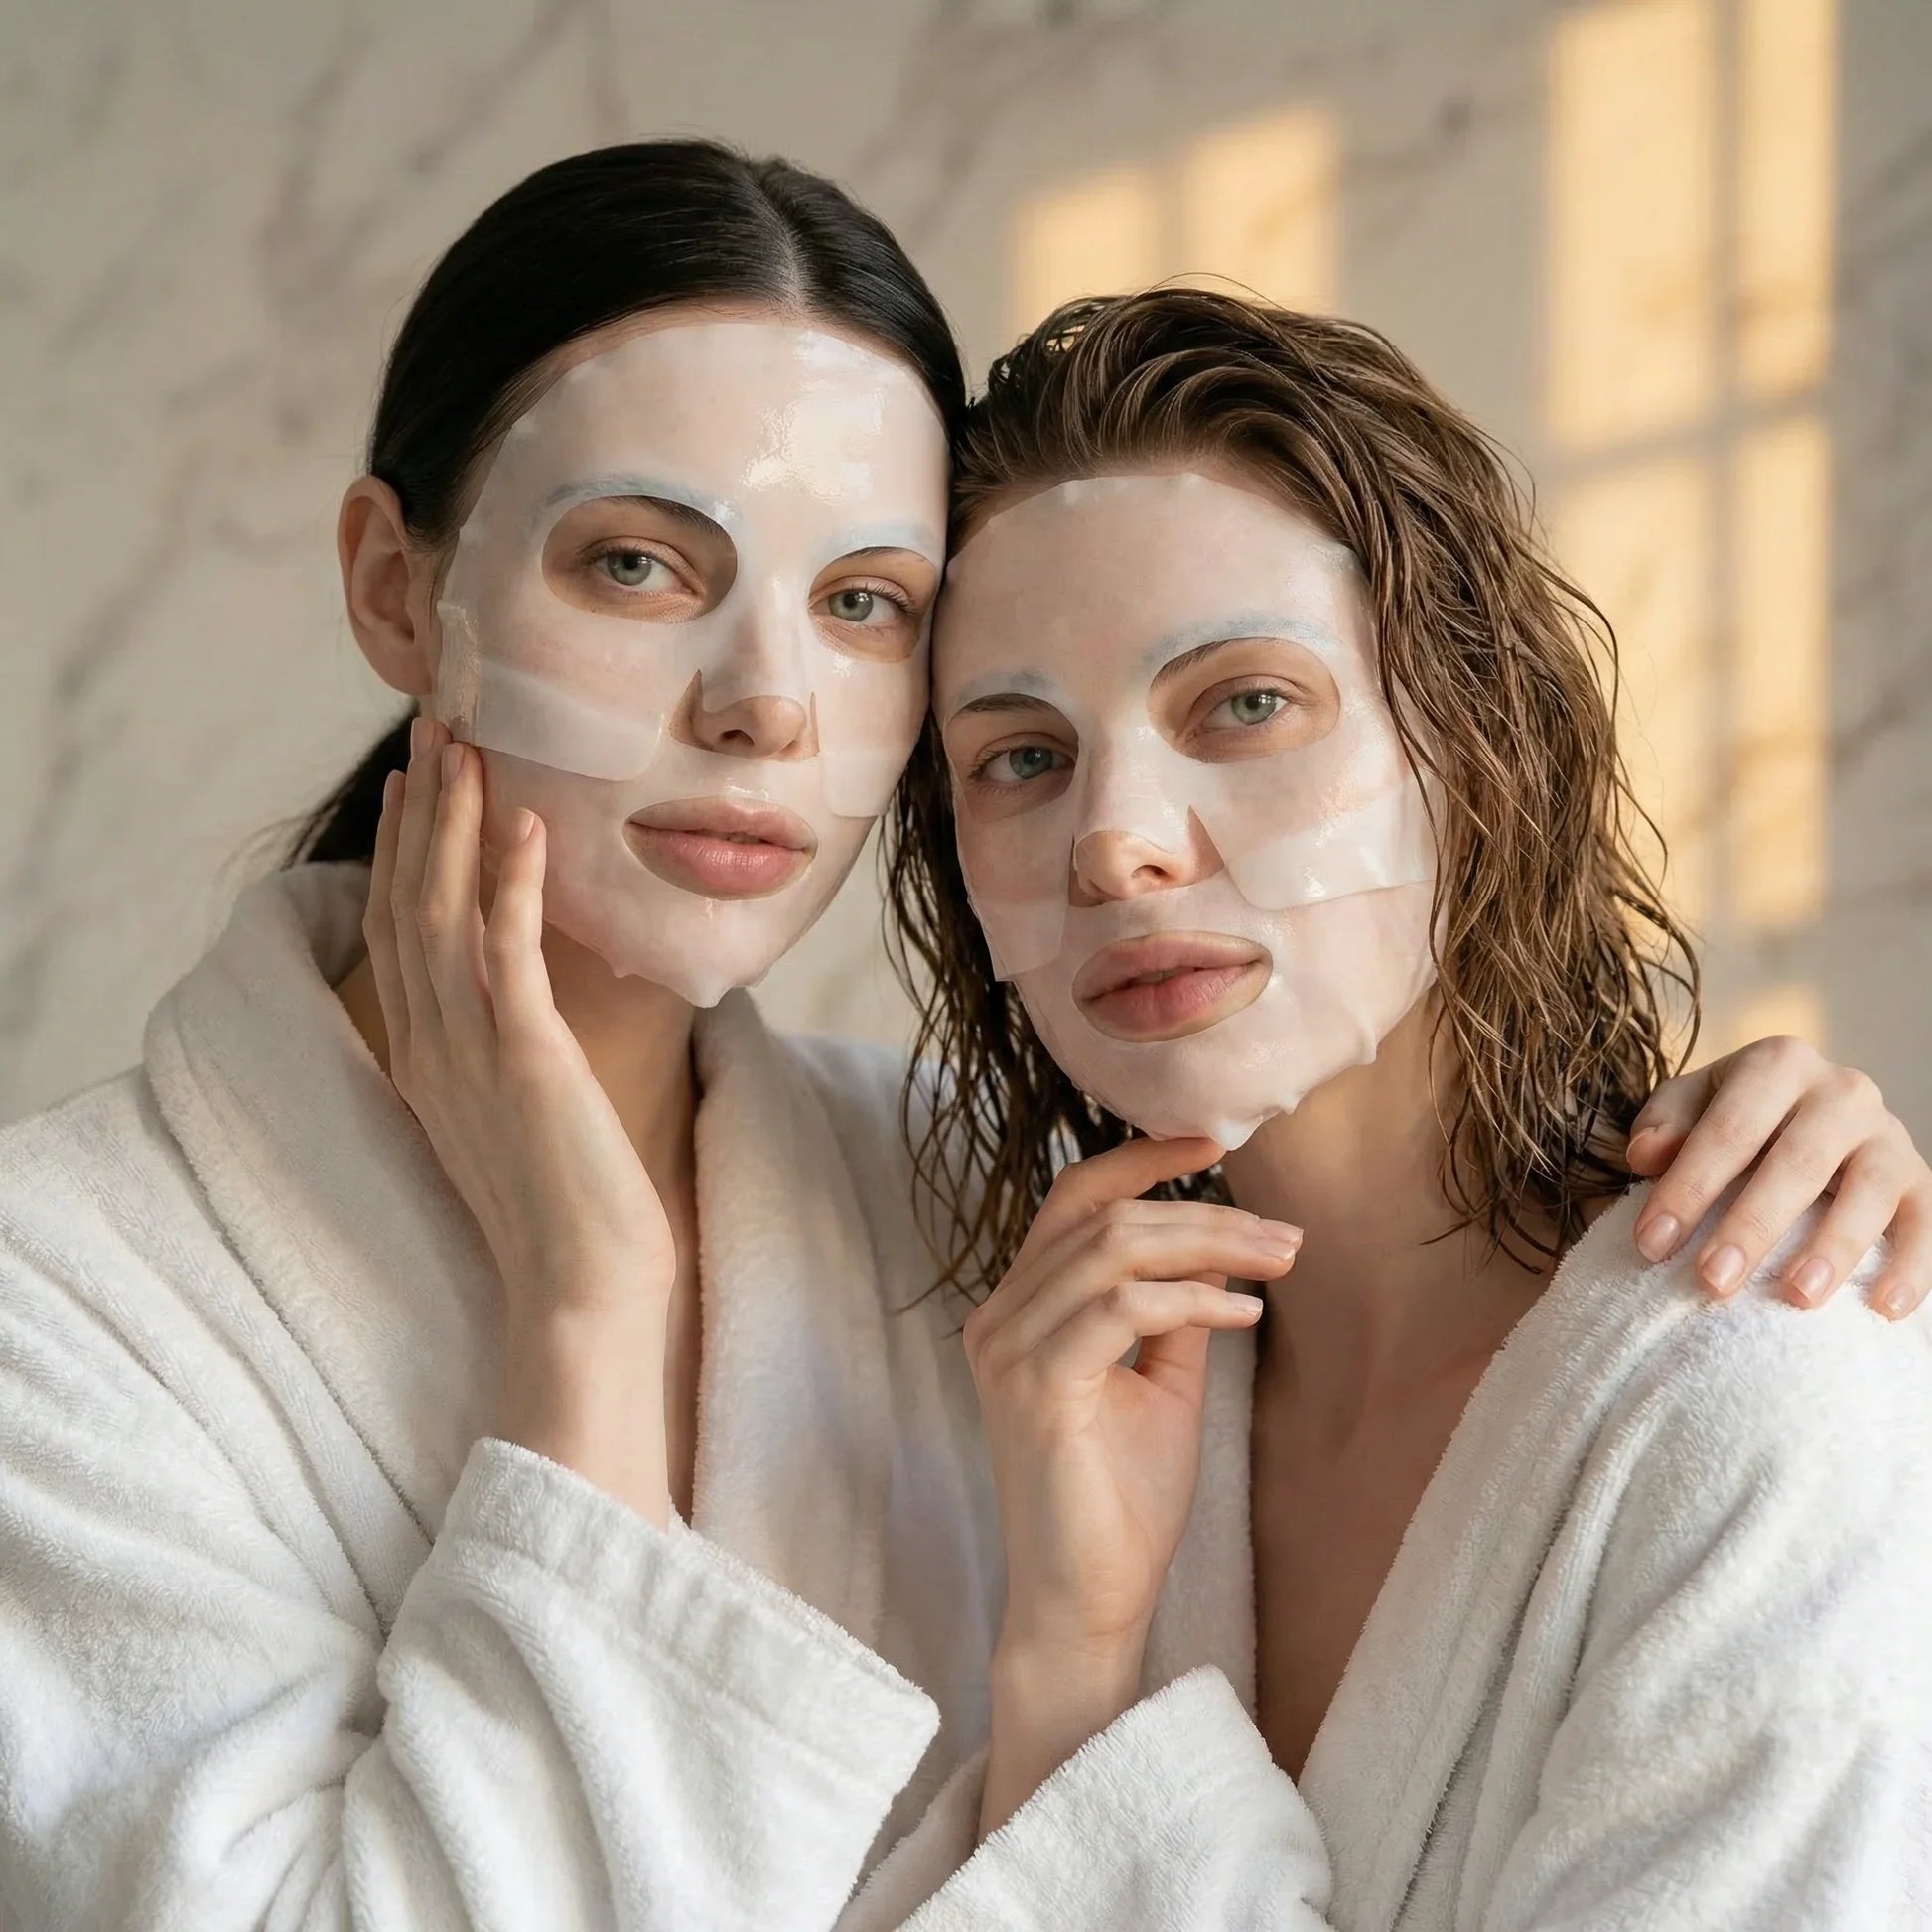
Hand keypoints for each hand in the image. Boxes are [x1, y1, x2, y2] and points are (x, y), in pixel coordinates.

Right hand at [366, 718, 678, 1517]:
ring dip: (455, 824)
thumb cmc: (568, 1213)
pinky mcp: (527, 1062)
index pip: (399, 933)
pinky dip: (513, 884)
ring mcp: (473, 1053)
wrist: (582, 1293)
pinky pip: (508, 953)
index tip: (412, 787)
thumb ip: (511, 1056)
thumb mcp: (523, 1118)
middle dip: (421, 813)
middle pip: (409, 903)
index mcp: (427, 1060)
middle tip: (434, 730)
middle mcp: (433, 1048)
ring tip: (469, 747)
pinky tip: (528, 823)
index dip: (401, 853)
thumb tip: (531, 1010)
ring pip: (445, 912)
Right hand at [965, 1136, 1296, 1830]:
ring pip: (1114, 1250)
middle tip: (1285, 1235)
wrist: (1087, 1602)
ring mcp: (1008, 1349)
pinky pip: (1122, 1308)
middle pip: (1103, 1217)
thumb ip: (1175, 1310)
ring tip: (1279, 1261)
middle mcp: (1000, 1317)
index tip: (1215, 1142)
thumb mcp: (1161, 1384)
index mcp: (1020, 1309)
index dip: (1141, 1160)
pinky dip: (1193, 1300)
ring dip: (1211, 1246)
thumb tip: (1215, 1244)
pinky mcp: (1035, 1385)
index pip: (1072, 1201)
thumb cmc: (1120, 1502)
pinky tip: (1245, 1314)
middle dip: (1205, 1214)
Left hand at [1628, 1037, 1931, 1318]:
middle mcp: (1842, 1090)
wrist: (1808, 1113)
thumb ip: (1664, 1124)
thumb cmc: (1737, 1117)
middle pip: (1797, 1162)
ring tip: (1796, 1297)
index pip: (1729, 1129)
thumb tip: (1647, 1155)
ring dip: (1833, 1247)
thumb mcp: (1692, 1105)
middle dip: (1752, 1226)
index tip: (1651, 1244)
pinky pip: (1928, 1221)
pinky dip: (1913, 1265)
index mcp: (1778, 1063)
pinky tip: (1885, 1307)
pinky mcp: (1920, 1179)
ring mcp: (1888, 1134)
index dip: (1688, 1187)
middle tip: (1713, 1281)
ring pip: (1868, 1191)